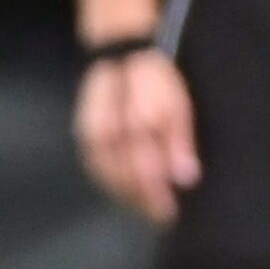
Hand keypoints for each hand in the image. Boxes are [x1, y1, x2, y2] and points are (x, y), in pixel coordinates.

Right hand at [74, 50, 200, 223]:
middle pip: (126, 181)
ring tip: (145, 209)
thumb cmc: (155, 76)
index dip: (157, 199)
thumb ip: (179, 141)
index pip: (146, 175)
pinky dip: (110, 183)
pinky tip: (124, 191)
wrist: (119, 50)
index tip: (171, 216)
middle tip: (161, 218)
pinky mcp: (85, 135)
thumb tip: (185, 179)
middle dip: (143, 203)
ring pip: (109, 178)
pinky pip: (96, 168)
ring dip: (126, 197)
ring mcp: (93, 136)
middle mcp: (110, 135)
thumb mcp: (177, 104)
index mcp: (137, 127)